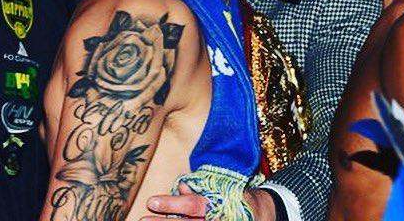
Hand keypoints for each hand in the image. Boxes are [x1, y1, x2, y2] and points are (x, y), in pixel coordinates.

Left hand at [140, 183, 275, 220]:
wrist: (262, 215)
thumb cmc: (238, 198)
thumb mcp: (225, 188)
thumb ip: (202, 188)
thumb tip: (182, 186)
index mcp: (219, 206)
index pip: (195, 206)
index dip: (173, 204)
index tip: (152, 201)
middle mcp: (217, 220)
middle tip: (141, 219)